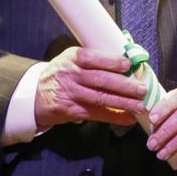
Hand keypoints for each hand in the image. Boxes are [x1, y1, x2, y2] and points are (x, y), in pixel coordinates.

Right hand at [33, 46, 147, 128]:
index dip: (111, 61)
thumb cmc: (62, 73)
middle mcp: (70, 74)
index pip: (93, 57)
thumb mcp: (72, 59)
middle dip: (124, 85)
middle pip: (100, 80)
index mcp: (73, 57)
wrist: (34, 93)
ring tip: (140, 105)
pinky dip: (113, 116)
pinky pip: (95, 113)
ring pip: (100, 98)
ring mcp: (70, 93)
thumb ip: (95, 60)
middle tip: (142, 90)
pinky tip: (127, 118)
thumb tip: (127, 63)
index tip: (127, 65)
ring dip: (123, 103)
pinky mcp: (70, 110)